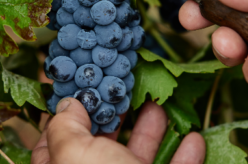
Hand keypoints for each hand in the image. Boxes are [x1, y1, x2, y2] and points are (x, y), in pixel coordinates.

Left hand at [31, 98, 205, 163]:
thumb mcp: (76, 154)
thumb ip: (65, 127)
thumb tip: (67, 104)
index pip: (54, 140)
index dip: (67, 113)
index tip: (83, 90)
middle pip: (100, 144)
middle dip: (115, 116)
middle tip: (126, 92)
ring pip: (137, 158)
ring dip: (152, 131)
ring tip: (159, 106)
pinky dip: (185, 158)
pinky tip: (194, 139)